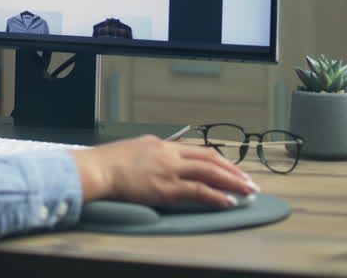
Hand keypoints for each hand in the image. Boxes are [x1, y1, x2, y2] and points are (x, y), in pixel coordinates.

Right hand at [68, 135, 257, 207]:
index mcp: (162, 145)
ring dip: (232, 182)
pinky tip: (229, 202)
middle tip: (249, 181)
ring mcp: (170, 170)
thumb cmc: (107, 162)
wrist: (98, 168)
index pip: (197, 151)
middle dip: (232, 171)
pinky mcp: (167, 187)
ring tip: (248, 191)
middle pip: (210, 159)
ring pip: (210, 173)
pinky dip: (216, 196)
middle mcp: (170, 154)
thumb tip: (157, 163)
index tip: (231, 169)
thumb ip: (150, 155)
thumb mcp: (133, 150)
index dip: (218, 161)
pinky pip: (199, 191)